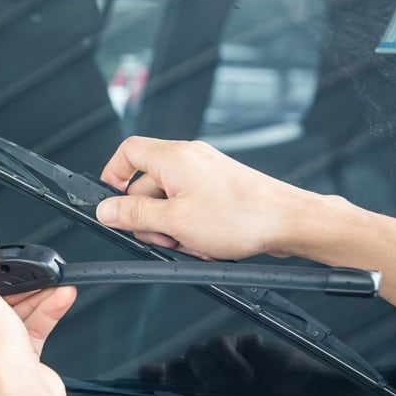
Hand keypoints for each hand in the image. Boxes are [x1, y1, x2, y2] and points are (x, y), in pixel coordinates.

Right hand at [96, 137, 311, 259]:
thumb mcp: (175, 222)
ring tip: (192, 242)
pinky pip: (189, 207)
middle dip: (149, 217)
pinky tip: (206, 243)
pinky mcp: (218, 188)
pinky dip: (191, 227)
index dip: (113, 177)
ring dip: (173, 228)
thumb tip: (106, 210)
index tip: (112, 204)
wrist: (288, 222)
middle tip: (163, 237)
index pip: (127, 152)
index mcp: (173, 157)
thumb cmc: (242, 217)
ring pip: (168, 201)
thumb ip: (135, 214)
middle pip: (146, 184)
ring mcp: (205, 173)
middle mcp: (189, 158)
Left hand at [137, 334, 330, 395]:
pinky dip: (229, 362)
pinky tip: (247, 377)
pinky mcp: (241, 344)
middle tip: (199, 388)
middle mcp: (208, 377)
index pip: (167, 382)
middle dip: (180, 376)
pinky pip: (219, 344)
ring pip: (193, 353)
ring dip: (209, 372)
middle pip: (175, 365)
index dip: (152, 376)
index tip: (144, 377)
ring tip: (232, 389)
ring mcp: (223, 360)